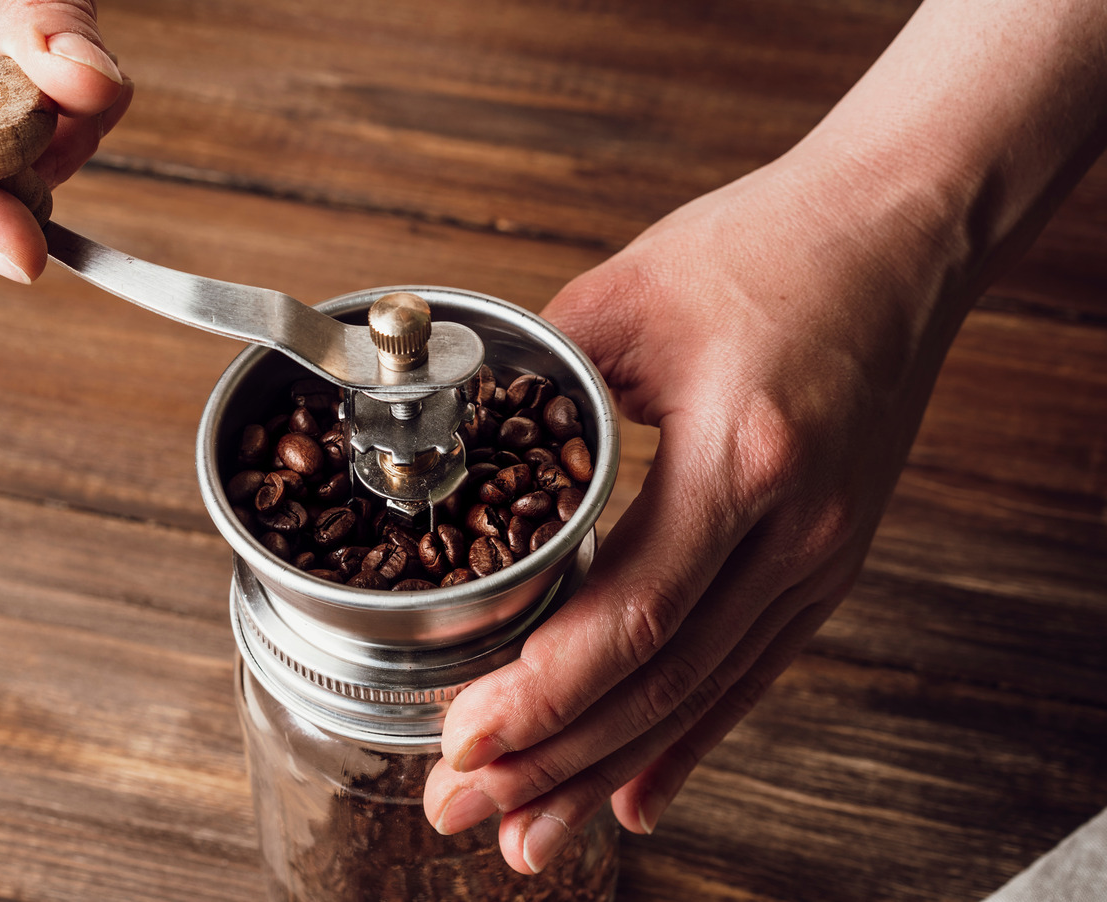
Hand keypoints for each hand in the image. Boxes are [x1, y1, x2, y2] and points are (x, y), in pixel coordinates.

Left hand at [422, 145, 977, 871]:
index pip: (634, 609)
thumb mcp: (628, 296)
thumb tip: (448, 443)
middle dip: (552, 760)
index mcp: (742, 455)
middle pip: (662, 680)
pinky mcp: (825, 564)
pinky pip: (748, 673)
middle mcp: (795, 526)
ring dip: (604, 771)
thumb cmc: (771, 246)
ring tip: (529, 835)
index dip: (544, 690)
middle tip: (462, 811)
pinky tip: (631, 798)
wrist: (901, 234)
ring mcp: (821, 555)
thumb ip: (534, 380)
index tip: (465, 738)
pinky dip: (684, 741)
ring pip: (700, 695)